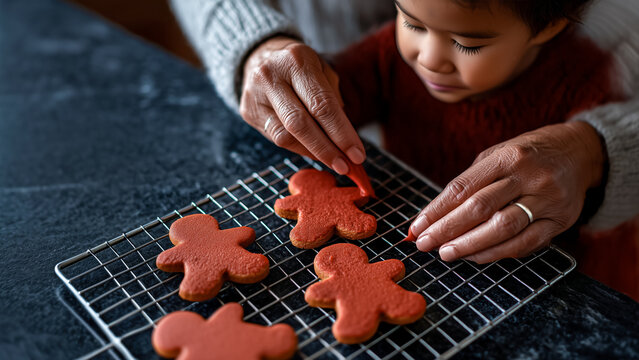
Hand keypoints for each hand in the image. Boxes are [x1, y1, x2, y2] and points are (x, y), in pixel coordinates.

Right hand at [239, 36, 365, 173]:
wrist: (260, 55)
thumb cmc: (300, 67)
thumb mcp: (322, 70)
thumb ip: (333, 99)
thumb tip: (346, 140)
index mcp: (296, 60)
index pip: (321, 104)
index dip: (341, 133)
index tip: (357, 154)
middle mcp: (271, 76)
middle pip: (301, 123)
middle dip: (327, 149)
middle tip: (346, 167)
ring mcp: (255, 95)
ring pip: (286, 136)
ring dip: (313, 153)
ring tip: (333, 162)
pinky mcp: (248, 112)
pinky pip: (276, 138)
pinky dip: (299, 149)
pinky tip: (314, 153)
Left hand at [411, 121, 604, 262]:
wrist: (579, 153)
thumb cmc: (526, 155)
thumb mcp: (498, 155)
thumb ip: (471, 182)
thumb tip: (435, 216)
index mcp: (507, 157)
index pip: (463, 188)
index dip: (436, 210)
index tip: (416, 227)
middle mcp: (528, 177)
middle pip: (480, 208)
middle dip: (447, 229)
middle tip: (424, 244)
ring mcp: (547, 200)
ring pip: (503, 228)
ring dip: (470, 245)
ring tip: (446, 254)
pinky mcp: (559, 221)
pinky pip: (525, 243)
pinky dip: (496, 253)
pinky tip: (475, 257)